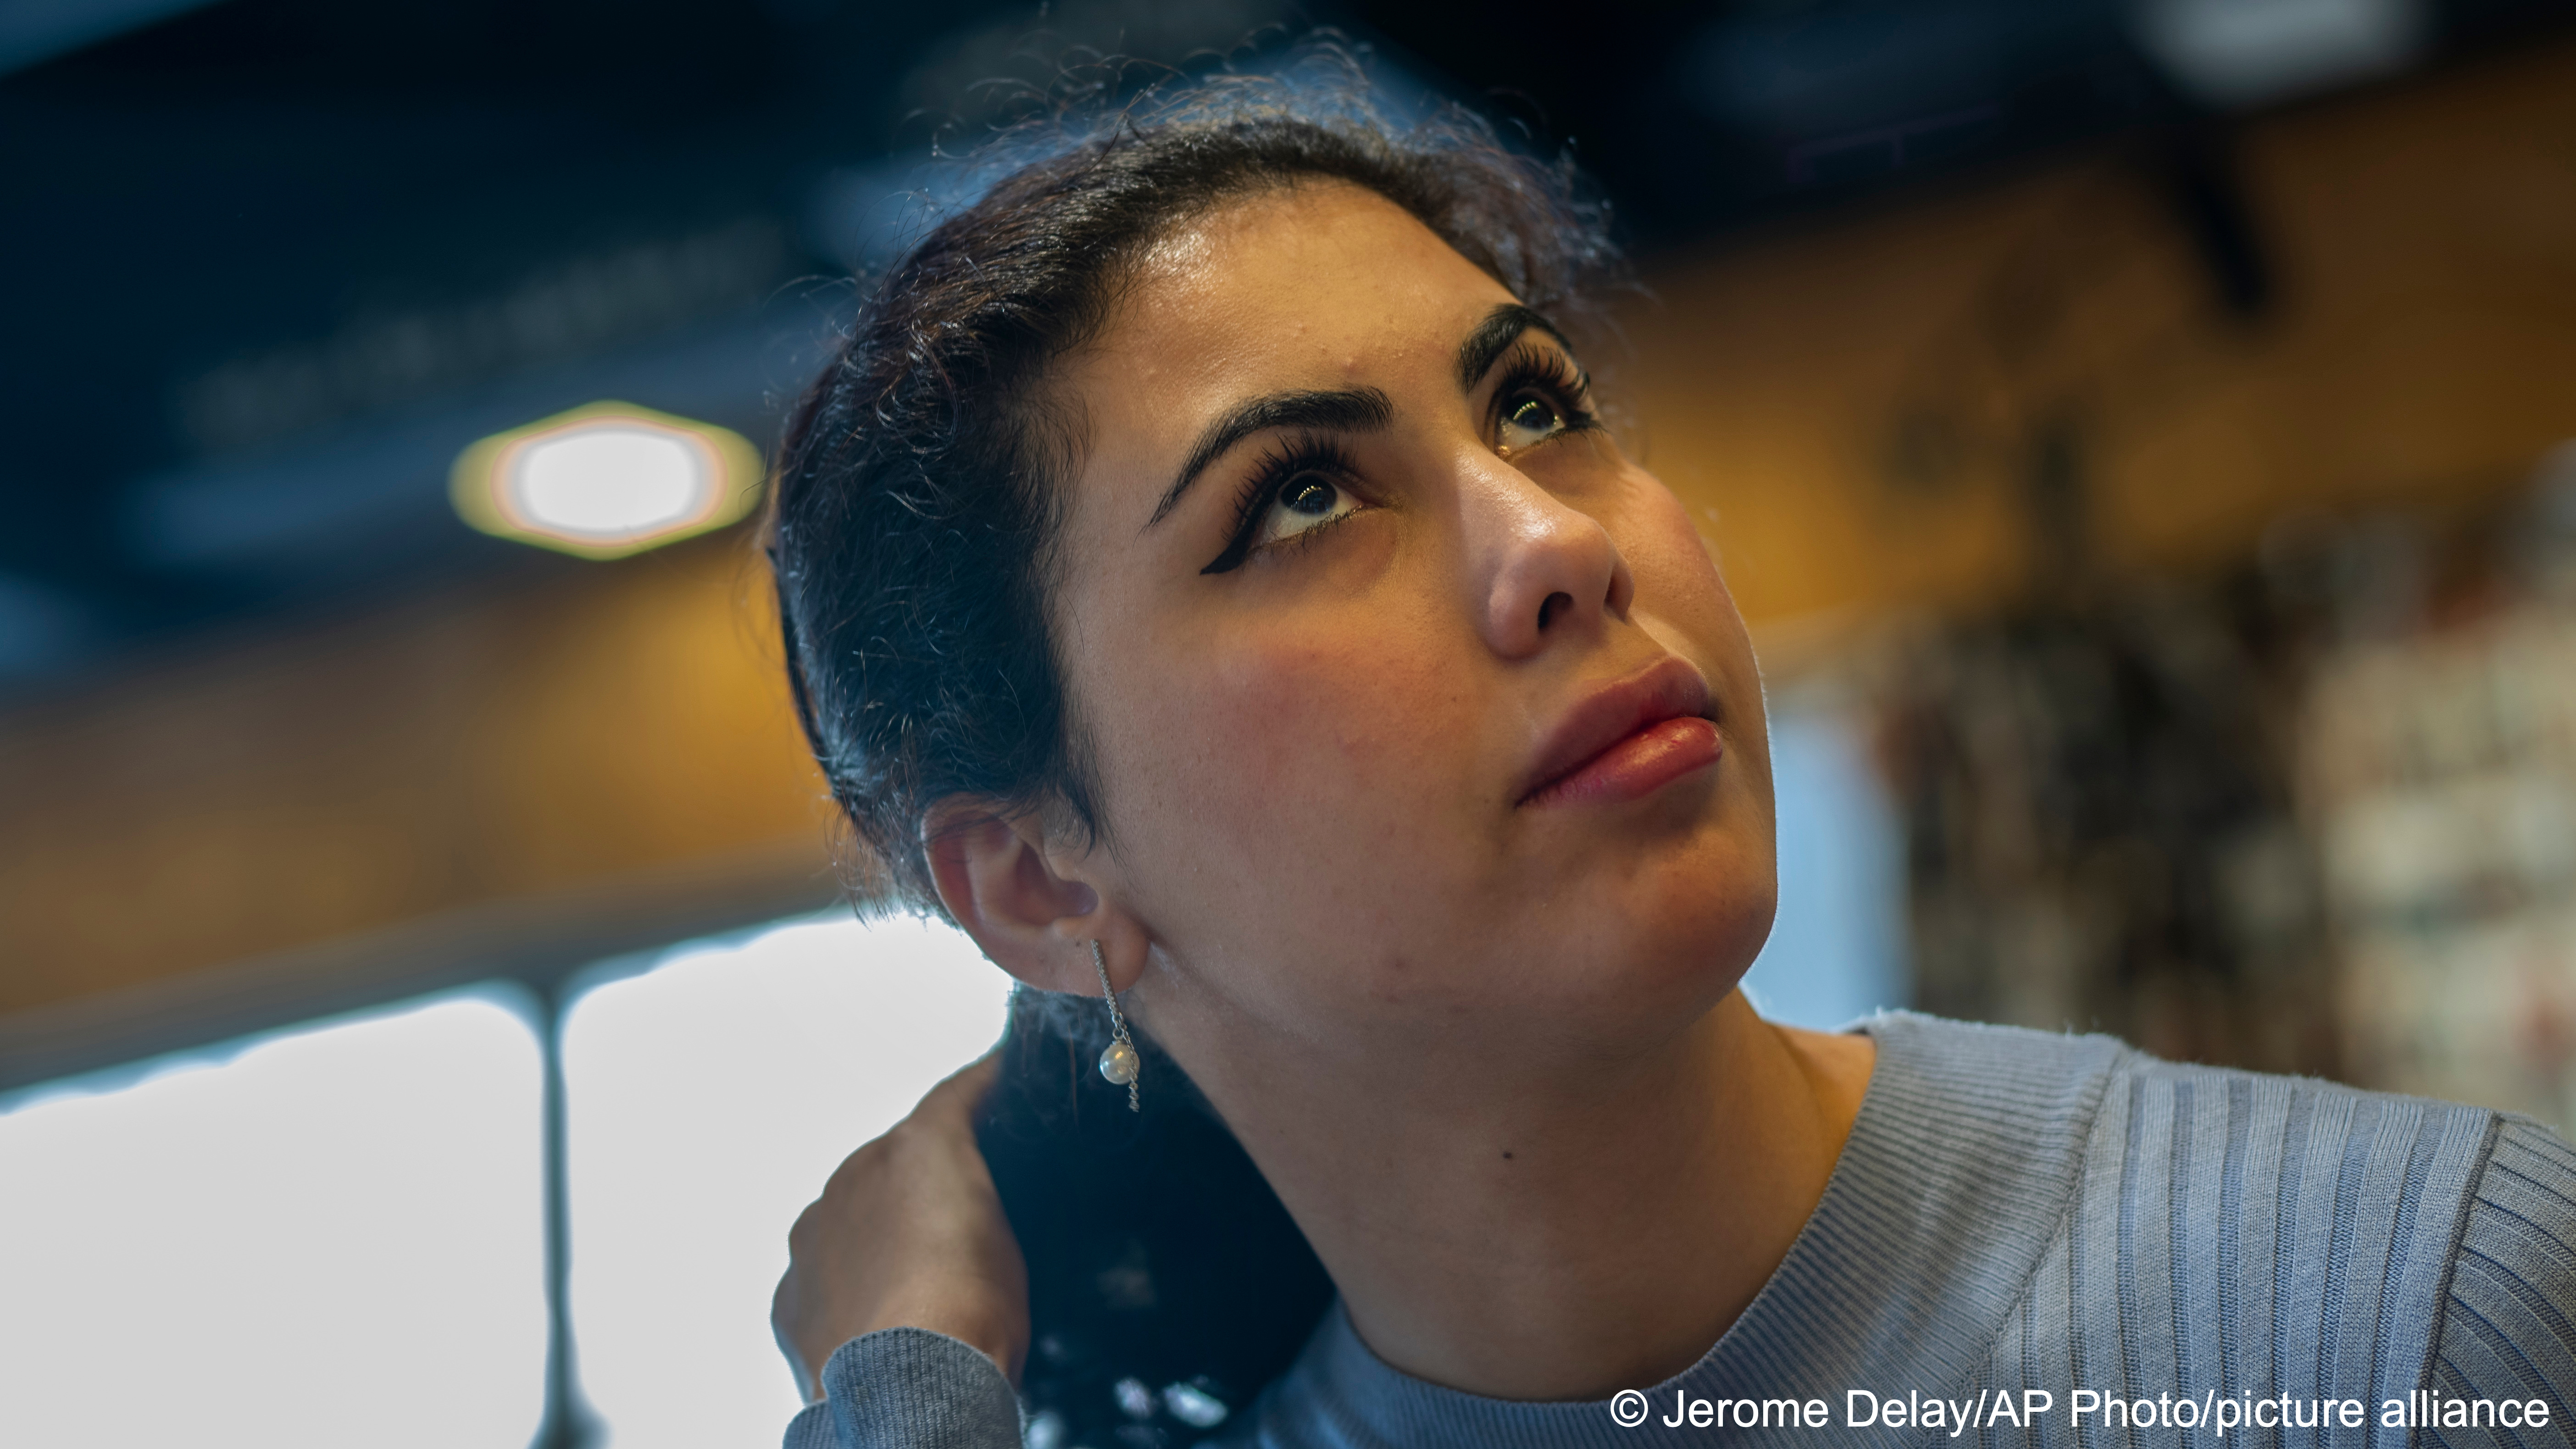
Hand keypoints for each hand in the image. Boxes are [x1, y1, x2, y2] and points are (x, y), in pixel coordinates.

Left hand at [772, 1053, 1029, 1400]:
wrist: (908, 1391)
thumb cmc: (972, 1315)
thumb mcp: (1011, 1240)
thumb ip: (986, 1196)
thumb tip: (976, 1201)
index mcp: (917, 1146)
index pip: (958, 1095)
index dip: (984, 1087)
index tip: (999, 1078)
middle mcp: (854, 1175)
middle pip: (897, 1158)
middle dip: (925, 1178)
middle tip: (961, 1220)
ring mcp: (813, 1236)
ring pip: (852, 1216)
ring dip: (880, 1231)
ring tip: (917, 1282)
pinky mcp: (789, 1295)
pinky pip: (823, 1274)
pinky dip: (848, 1284)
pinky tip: (878, 1316)